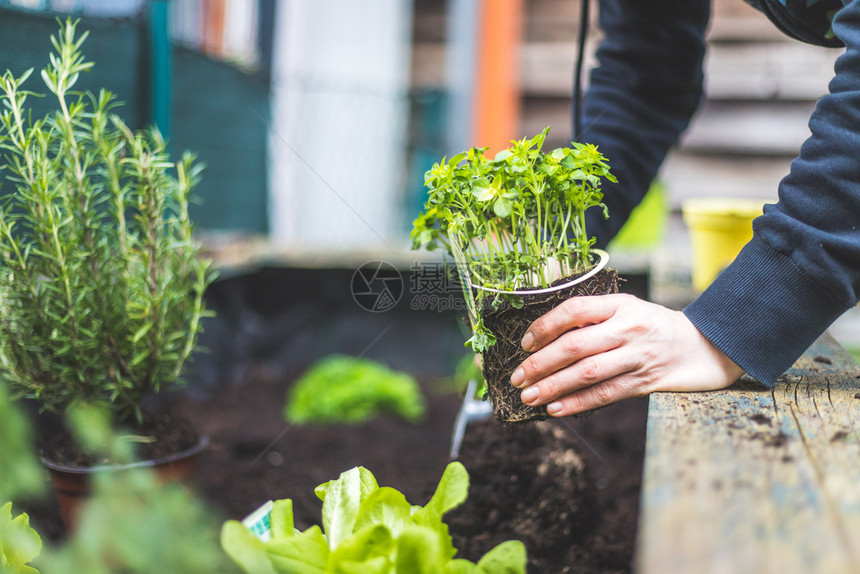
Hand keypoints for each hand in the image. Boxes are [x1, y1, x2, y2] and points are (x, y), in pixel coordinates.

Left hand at [510, 294, 743, 416]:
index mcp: (620, 305)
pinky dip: (577, 403)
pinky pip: (605, 394)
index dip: (545, 326)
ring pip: (587, 373)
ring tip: (529, 396)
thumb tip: (545, 337)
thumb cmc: (654, 327)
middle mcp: (628, 329)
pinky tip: (556, 408)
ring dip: (553, 386)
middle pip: (575, 346)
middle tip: (517, 377)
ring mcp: (637, 356)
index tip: (525, 342)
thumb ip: (594, 318)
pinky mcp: (645, 382)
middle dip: (540, 363)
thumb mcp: (627, 310)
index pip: (575, 310)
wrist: (706, 347)